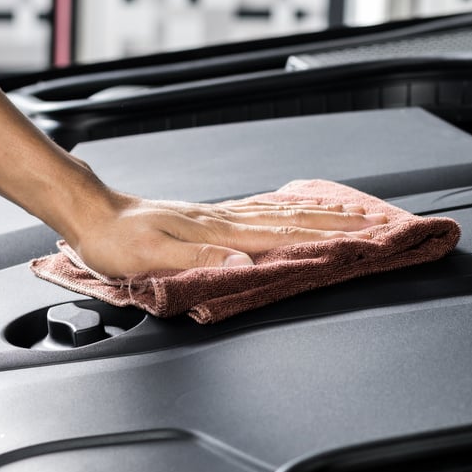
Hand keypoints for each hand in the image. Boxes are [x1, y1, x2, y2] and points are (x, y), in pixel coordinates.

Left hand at [68, 190, 387, 277]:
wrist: (92, 214)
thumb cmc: (117, 242)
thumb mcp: (152, 258)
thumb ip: (200, 260)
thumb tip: (245, 265)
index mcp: (220, 232)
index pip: (287, 235)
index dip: (330, 237)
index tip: (366, 237)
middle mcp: (227, 220)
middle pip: (298, 219)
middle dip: (342, 222)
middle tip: (380, 223)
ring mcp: (222, 216)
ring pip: (286, 212)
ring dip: (325, 212)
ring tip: (357, 212)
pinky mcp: (213, 217)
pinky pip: (266, 209)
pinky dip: (295, 206)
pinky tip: (303, 205)